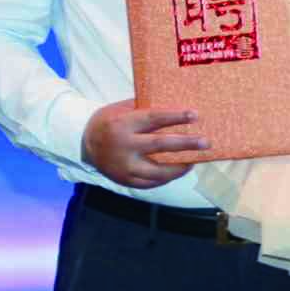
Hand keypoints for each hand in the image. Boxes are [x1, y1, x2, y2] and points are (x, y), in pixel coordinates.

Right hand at [82, 101, 209, 189]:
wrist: (84, 143)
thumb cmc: (108, 121)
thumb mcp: (122, 109)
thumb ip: (145, 109)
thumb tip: (176, 108)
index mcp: (123, 124)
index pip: (154, 119)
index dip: (175, 117)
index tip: (194, 115)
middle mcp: (124, 146)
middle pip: (160, 145)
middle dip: (186, 144)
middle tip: (205, 143)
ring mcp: (124, 166)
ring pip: (158, 171)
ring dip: (179, 167)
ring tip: (194, 161)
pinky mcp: (125, 180)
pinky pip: (151, 182)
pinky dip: (166, 177)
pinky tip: (177, 170)